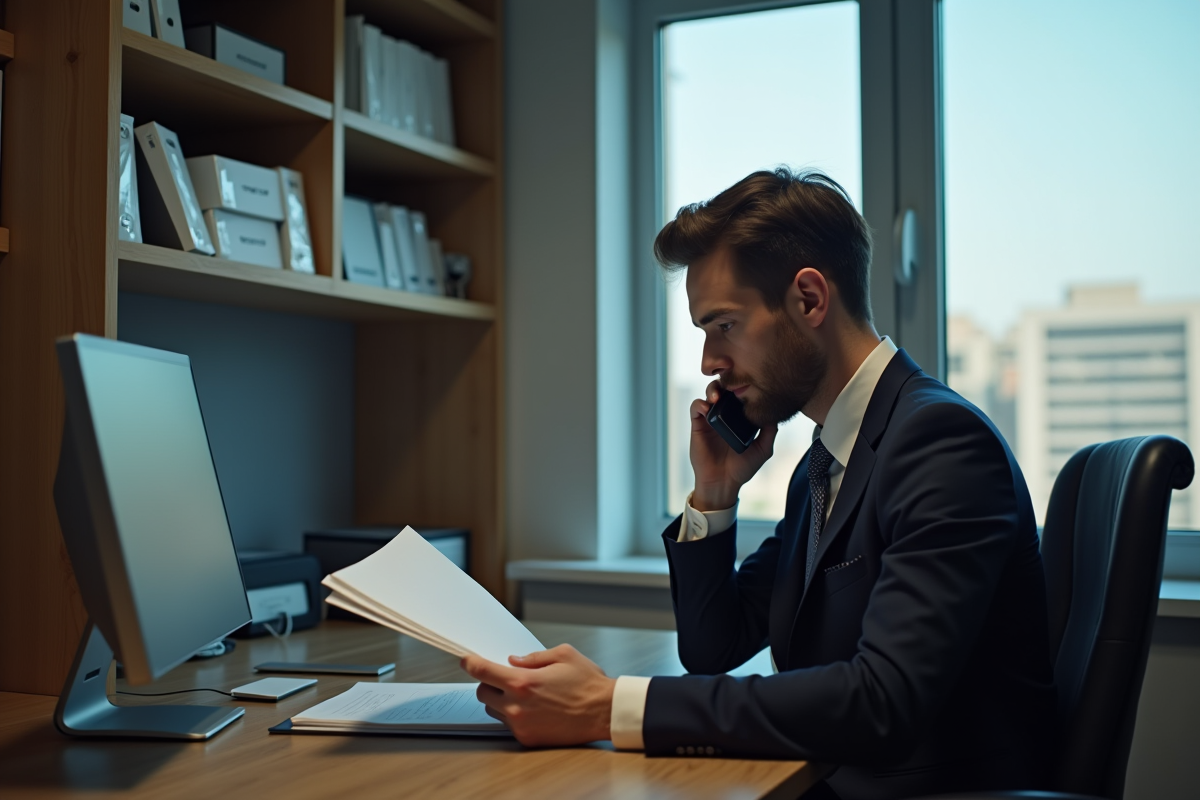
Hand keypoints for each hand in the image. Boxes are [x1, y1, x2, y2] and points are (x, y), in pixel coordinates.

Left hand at [460, 644, 614, 746]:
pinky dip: (514, 715)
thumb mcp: (563, 655)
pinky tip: (532, 708)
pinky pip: (508, 724)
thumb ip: (532, 657)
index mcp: (523, 682)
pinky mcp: (527, 738)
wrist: (605, 712)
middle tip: (505, 678)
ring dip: (500, 700)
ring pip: (494, 710)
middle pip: (482, 693)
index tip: (466, 661)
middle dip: (489, 682)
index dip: (470, 664)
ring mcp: (521, 725)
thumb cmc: (588, 683)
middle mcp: (517, 706)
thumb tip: (513, 661)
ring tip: (524, 694)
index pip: (482, 671)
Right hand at [690, 380, 778, 509]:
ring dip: (713, 389)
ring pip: (710, 393)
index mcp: (741, 416)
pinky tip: (707, 408)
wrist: (723, 482)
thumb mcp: (763, 449)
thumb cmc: (743, 468)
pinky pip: (696, 407)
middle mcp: (726, 414)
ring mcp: (711, 418)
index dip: (745, 385)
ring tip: (718, 396)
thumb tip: (775, 412)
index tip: (751, 383)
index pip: (742, 393)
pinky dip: (700, 404)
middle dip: (728, 382)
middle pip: (725, 388)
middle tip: (732, 386)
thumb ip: (770, 431)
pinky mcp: (698, 425)